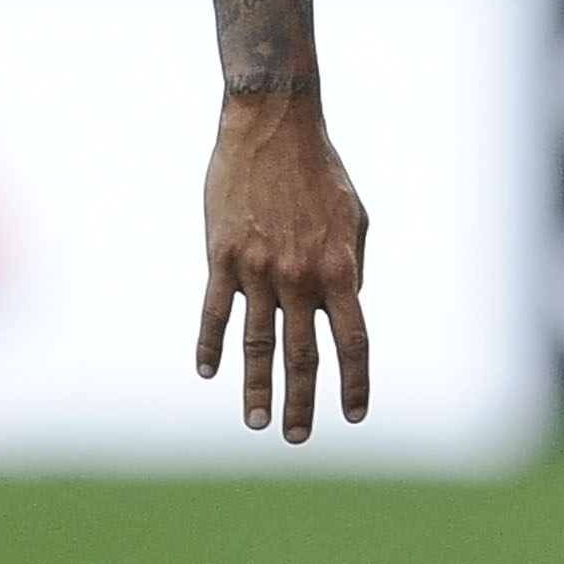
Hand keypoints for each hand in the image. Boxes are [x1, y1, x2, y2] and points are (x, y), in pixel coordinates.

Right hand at [196, 88, 369, 440]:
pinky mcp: (222, 255)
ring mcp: (258, 268)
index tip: (354, 415)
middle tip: (295, 438)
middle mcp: (299, 275)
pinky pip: (214, 310)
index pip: (352, 340)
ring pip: (257, 342)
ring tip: (257, 422)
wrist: (273, 125)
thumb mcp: (354, 218)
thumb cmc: (320, 171)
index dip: (355, 382)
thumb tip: (345, 308)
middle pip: (303, 354)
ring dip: (257, 387)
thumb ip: (351, 267)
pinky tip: (208, 372)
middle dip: (302, 401)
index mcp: (339, 268)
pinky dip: (211, 344)